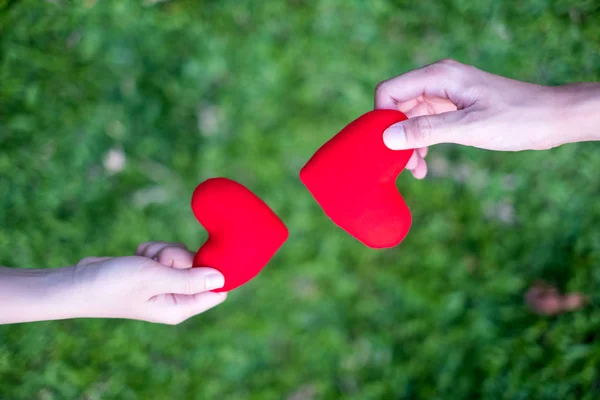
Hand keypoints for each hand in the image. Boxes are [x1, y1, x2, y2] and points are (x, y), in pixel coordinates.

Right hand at [0, 242, 226, 324]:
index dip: (214, 271)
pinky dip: (151, 250)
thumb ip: (190, 279)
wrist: (80, 281)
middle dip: (179, 257)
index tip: (201, 258)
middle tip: (158, 263)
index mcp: (181, 307)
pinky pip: (165, 251)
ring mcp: (166, 283)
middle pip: (200, 266)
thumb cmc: (115, 285)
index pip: (217, 290)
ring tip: (143, 261)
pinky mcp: (155, 271)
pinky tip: (136, 257)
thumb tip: (222, 279)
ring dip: (162, 251)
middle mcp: (176, 297)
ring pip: (181, 254)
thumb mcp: (155, 279)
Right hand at [375, 59, 599, 177]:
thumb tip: (387, 137)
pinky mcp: (453, 108)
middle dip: (396, 137)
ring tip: (417, 170)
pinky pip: (425, 124)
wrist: (552, 118)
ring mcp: (445, 94)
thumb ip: (426, 130)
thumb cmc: (516, 118)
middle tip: (405, 167)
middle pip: (398, 106)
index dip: (381, 118)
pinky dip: (421, 142)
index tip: (387, 148)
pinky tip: (425, 163)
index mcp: (440, 76)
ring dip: (408, 144)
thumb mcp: (468, 128)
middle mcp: (438, 81)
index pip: (390, 91)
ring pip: (410, 118)